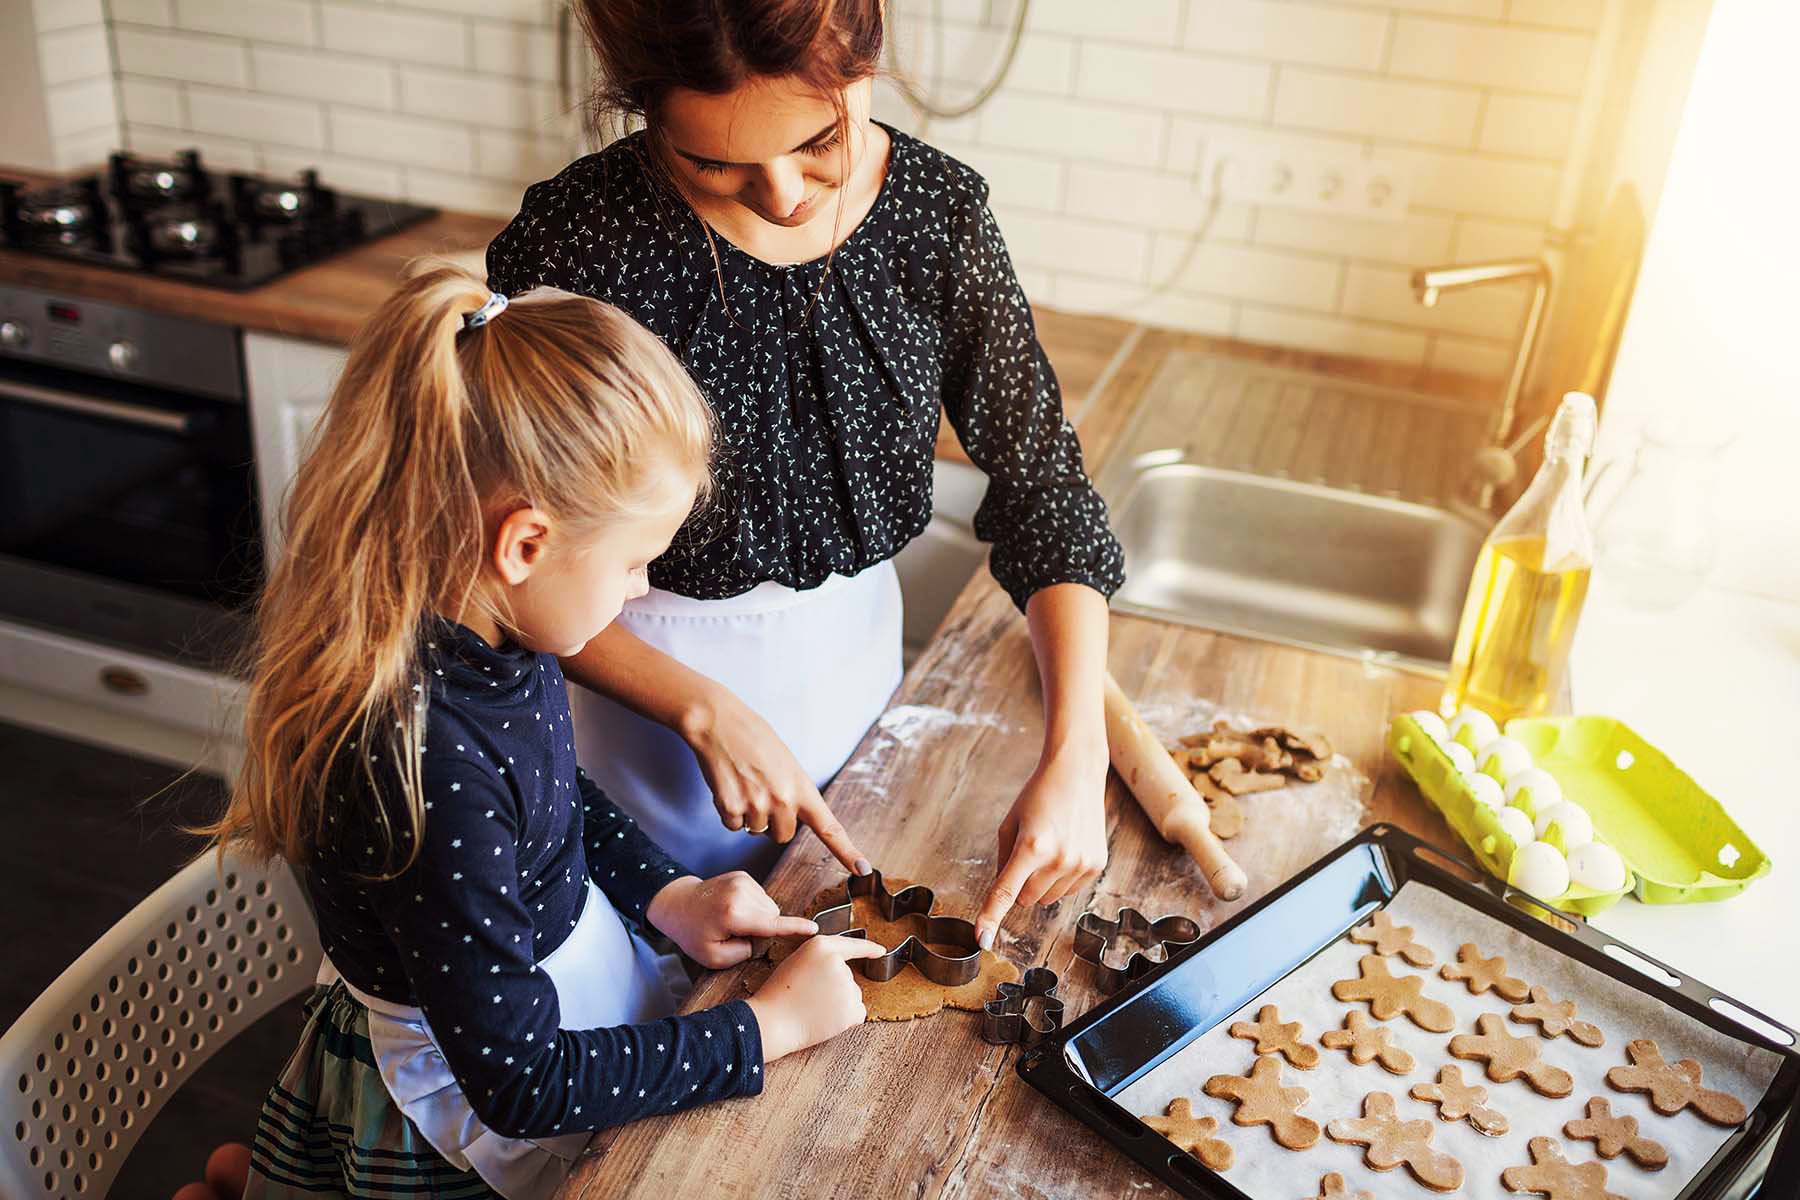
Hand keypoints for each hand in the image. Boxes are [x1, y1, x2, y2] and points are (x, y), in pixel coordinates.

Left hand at [644, 872, 817, 968]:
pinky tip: (734, 909)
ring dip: (758, 917)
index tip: (814, 929)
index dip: (795, 928)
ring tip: (732, 920)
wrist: (678, 904)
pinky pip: (762, 897)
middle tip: (736, 933)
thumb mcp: (714, 957)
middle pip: (773, 916)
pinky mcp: (743, 875)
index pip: (771, 924)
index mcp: (733, 914)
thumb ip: (743, 954)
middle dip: (762, 928)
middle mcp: (740, 893)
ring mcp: (742, 881)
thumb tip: (761, 940)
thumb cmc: (693, 933)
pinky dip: (753, 906)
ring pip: (769, 906)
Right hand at [680, 684, 870, 875]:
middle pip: (782, 836)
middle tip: (762, 791)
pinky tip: (729, 787)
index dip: (846, 851)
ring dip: (749, 814)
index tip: (861, 868)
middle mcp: (782, 801)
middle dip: (773, 822)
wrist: (719, 723)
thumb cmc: (754, 737)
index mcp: (802, 788)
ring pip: (756, 831)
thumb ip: (793, 791)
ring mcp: (756, 806)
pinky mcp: (731, 807)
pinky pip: (732, 825)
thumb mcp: (787, 763)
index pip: (829, 827)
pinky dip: (730, 812)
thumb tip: (788, 815)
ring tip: (744, 783)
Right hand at [746, 934, 887, 1060]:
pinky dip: (846, 1019)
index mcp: (821, 946)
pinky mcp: (852, 1009)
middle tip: (809, 997)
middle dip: (834, 988)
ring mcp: (847, 985)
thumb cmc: (778, 994)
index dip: (868, 948)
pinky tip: (826, 1020)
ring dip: (840, 1004)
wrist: (773, 1022)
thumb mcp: (795, 962)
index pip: (852, 945)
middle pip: (848, 976)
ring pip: (852, 995)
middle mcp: (838, 963)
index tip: (880, 951)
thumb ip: (820, 959)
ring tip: (814, 1009)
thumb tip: (839, 969)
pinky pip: (857, 1012)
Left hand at [975, 746, 1109, 948]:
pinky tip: (1065, 849)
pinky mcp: (1096, 865)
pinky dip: (1061, 878)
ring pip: (1048, 898)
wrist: (1077, 774)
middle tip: (1027, 855)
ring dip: (1042, 882)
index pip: (1006, 892)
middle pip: (1027, 900)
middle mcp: (1059, 859)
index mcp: (1031, 847)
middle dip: (1021, 885)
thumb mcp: (1009, 824)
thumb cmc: (1038, 795)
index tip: (981, 939)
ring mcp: (1081, 864)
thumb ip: (1003, 861)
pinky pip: (1068, 890)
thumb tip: (1004, 896)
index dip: (991, 917)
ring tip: (1049, 847)